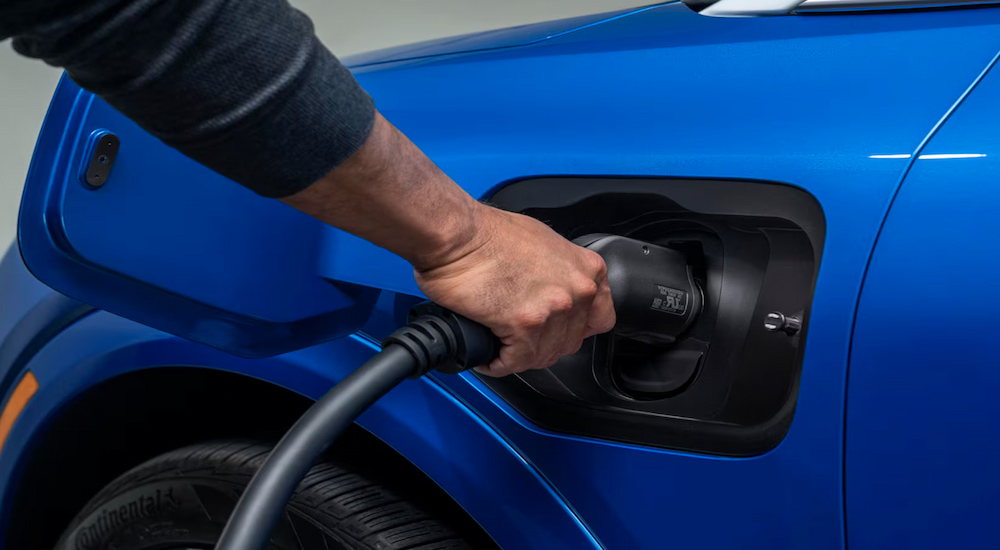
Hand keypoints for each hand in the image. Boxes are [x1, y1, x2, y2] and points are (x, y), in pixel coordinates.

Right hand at [415, 205, 615, 376]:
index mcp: (587, 269)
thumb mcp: (543, 243)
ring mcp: (554, 309)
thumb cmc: (488, 233)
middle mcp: (578, 290)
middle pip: (569, 342)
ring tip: (499, 348)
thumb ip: (559, 273)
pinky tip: (488, 355)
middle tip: (519, 339)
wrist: (457, 233)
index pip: (599, 320)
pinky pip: (515, 362)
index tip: (555, 330)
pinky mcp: (525, 325)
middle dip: (542, 345)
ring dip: (518, 357)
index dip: (573, 329)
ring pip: (542, 356)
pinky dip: (498, 364)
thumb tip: (550, 292)